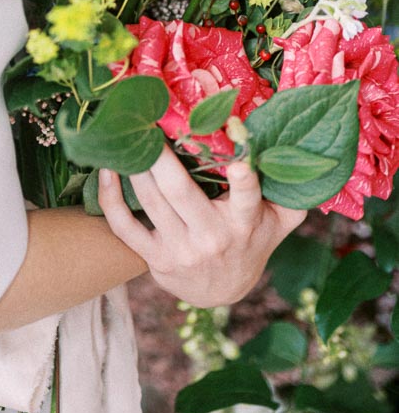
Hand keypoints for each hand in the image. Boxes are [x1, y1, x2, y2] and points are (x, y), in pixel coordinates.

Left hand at [97, 142, 307, 306]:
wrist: (222, 292)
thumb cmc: (252, 239)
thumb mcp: (280, 219)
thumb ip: (292, 189)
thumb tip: (305, 148)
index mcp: (245, 223)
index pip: (247, 200)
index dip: (243, 180)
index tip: (237, 159)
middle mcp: (211, 238)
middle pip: (181, 193)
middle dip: (161, 157)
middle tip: (148, 120)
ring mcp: (180, 250)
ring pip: (151, 202)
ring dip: (134, 166)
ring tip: (125, 134)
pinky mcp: (154, 258)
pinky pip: (124, 226)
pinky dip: (109, 196)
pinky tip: (106, 168)